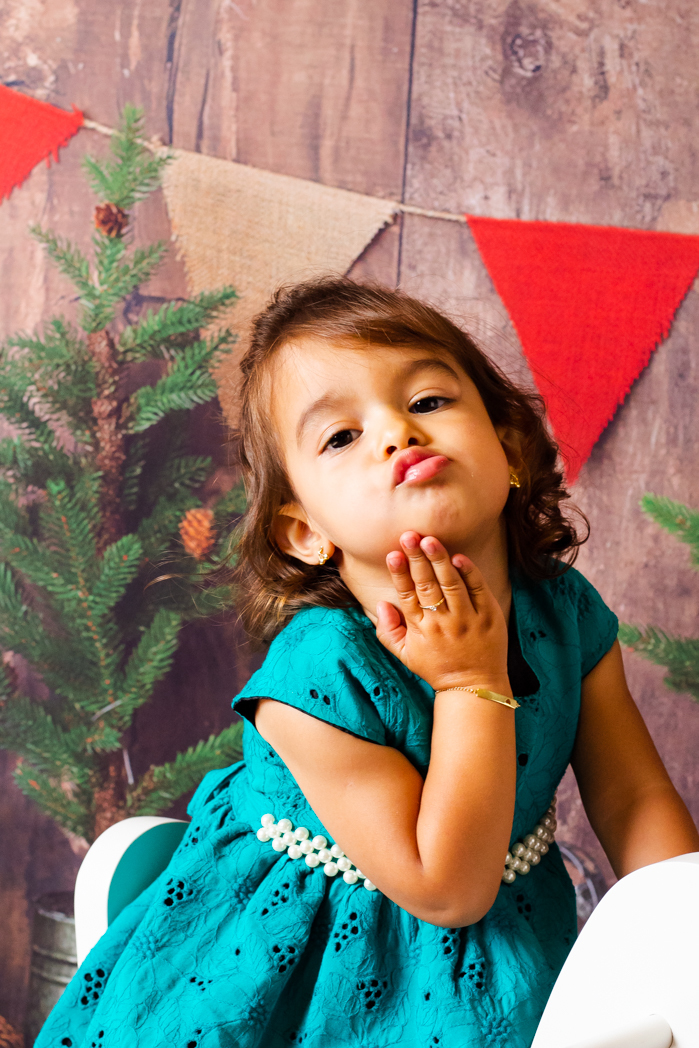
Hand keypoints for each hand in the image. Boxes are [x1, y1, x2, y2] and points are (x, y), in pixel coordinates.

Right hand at [375, 532, 510, 694]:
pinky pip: (479, 590)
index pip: (407, 595)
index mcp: (421, 629)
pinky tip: (459, 557)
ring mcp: (467, 619)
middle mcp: (442, 622)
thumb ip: (388, 630)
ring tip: (430, 540)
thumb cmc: (437, 667)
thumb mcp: (406, 655)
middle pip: (427, 585)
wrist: (474, 686)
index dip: (399, 573)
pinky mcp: (489, 616)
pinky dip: (469, 573)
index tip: (393, 554)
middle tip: (409, 535)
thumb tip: (382, 603)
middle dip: (417, 559)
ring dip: (440, 560)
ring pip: (451, 584)